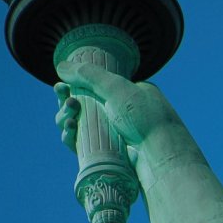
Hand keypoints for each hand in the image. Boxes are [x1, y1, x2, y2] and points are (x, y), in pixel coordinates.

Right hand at [54, 61, 180, 149]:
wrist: (161, 156)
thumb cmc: (145, 119)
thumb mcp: (118, 88)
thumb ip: (89, 75)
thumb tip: (61, 66)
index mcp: (130, 94)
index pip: (95, 87)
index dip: (74, 86)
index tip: (61, 86)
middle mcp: (123, 113)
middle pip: (83, 106)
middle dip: (68, 103)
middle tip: (66, 101)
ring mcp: (116, 135)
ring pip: (80, 126)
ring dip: (66, 119)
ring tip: (68, 119)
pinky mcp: (109, 154)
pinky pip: (84, 145)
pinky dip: (72, 138)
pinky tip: (69, 133)